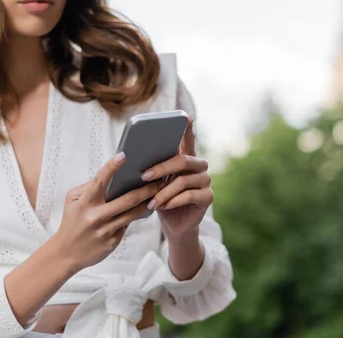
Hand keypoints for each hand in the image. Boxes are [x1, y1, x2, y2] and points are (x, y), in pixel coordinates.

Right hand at [51, 152, 163, 272]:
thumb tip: (111, 176)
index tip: (123, 155)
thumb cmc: (71, 221)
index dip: (111, 167)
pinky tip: (147, 208)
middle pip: (127, 200)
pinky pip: (127, 225)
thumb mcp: (72, 201)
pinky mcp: (112, 242)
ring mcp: (105, 230)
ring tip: (159, 192)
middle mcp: (96, 216)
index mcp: (84, 203)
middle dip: (146, 189)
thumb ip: (89, 187)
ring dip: (148, 202)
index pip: (99, 181)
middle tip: (160, 179)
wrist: (66, 254)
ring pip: (132, 213)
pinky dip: (136, 216)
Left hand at [141, 117, 213, 236]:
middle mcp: (199, 166)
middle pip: (183, 160)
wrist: (174, 224)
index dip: (188, 129)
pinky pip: (189, 195)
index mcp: (186, 158)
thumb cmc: (161, 199)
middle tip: (144, 176)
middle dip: (162, 167)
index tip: (187, 117)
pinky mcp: (208, 197)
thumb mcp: (154, 183)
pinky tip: (162, 206)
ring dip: (164, 191)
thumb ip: (152, 169)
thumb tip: (134, 159)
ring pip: (184, 180)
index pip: (188, 140)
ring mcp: (206, 181)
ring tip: (151, 201)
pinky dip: (172, 201)